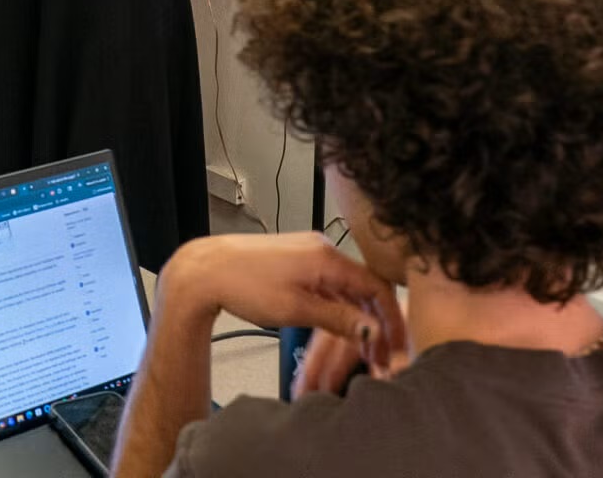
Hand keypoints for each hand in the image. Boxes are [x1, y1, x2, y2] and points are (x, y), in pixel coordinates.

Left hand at [158, 233, 407, 377]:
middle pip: (364, 285)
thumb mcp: (296, 308)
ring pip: (346, 285)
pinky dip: (337, 304)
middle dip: (375, 320)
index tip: (398, 344)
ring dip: (356, 314)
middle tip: (380, 353)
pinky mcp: (295, 259)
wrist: (204, 270)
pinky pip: (328, 282)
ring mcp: (308, 252)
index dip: (391, 318)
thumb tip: (372, 329)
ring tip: (361, 346)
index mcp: (327, 256)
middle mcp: (322, 248)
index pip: (376, 286)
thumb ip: (338, 318)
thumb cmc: (243, 285)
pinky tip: (339, 325)